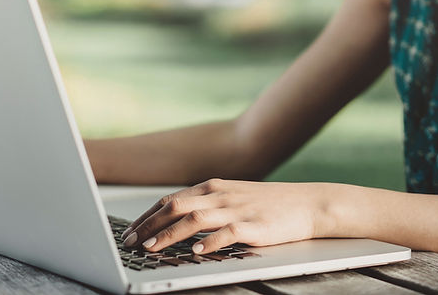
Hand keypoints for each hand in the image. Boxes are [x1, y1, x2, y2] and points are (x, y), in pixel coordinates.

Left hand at [120, 179, 332, 253]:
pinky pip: (226, 233)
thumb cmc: (269, 204)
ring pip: (194, 218)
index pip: (170, 199)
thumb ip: (207, 203)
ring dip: (169, 234)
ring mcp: (236, 209)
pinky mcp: (253, 225)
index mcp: (213, 187)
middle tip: (131, 243)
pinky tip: (195, 251)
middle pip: (175, 206)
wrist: (307, 203)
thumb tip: (175, 217)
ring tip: (152, 248)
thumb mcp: (233, 196)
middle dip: (148, 225)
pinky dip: (208, 242)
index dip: (147, 216)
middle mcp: (221, 195)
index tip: (130, 232)